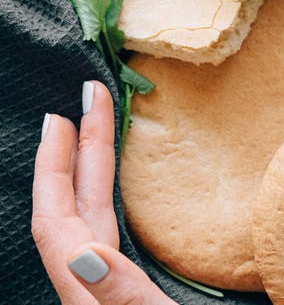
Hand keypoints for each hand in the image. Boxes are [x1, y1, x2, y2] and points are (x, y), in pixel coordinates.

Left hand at [33, 81, 173, 303]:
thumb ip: (120, 293)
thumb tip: (84, 254)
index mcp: (85, 291)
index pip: (57, 218)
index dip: (55, 166)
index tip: (65, 118)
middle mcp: (89, 284)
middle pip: (72, 208)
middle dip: (79, 150)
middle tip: (91, 99)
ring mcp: (107, 288)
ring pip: (89, 219)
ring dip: (92, 171)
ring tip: (98, 131)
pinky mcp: (128, 292)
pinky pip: (108, 232)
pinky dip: (108, 200)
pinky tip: (113, 190)